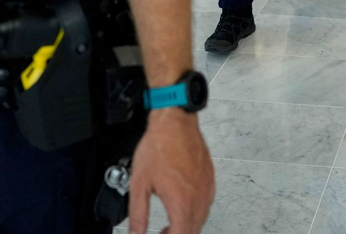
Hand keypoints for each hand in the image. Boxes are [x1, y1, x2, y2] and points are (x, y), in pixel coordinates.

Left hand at [127, 109, 214, 233]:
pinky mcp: (210, 179)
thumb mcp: (139, 184)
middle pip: (193, 230)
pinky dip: (195, 212)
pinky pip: (206, 204)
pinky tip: (183, 206)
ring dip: (187, 226)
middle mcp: (198, 197)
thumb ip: (138, 214)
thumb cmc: (159, 146)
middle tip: (162, 233)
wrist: (175, 122)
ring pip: (201, 219)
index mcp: (181, 202)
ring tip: (170, 225)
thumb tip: (136, 232)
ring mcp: (207, 188)